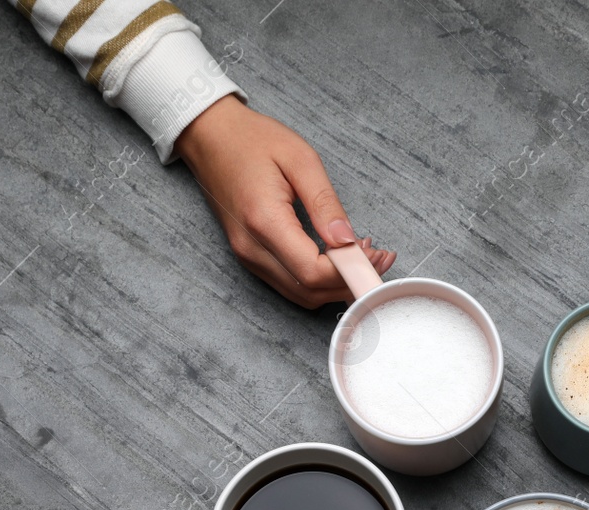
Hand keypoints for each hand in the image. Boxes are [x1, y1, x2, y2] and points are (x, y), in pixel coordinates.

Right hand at [177, 96, 394, 307]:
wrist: (210, 136)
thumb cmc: (252, 140)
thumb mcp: (300, 159)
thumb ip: (325, 203)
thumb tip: (348, 240)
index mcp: (264, 221)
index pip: (313, 271)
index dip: (350, 270)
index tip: (375, 253)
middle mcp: (251, 248)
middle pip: (309, 291)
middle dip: (349, 281)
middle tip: (379, 257)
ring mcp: (247, 256)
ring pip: (301, 294)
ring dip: (336, 284)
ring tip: (363, 256)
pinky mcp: (250, 256)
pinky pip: (290, 284)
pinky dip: (318, 280)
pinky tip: (337, 259)